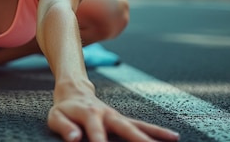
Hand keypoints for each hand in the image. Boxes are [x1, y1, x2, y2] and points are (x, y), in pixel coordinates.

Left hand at [48, 81, 179, 141]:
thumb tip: (74, 138)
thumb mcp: (56, 117)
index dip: (100, 141)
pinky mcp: (123, 120)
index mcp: (89, 114)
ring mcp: (117, 117)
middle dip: (138, 139)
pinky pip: (142, 126)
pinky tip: (173, 137)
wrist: (74, 92)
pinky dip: (157, 131)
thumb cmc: (64, 109)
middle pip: (125, 128)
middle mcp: (107, 114)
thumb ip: (65, 127)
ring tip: (173, 140)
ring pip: (138, 127)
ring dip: (153, 136)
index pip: (96, 131)